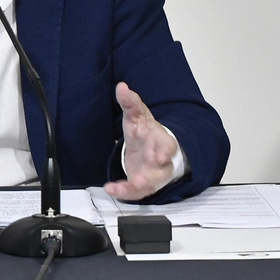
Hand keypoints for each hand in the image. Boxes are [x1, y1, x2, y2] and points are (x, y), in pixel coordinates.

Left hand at [104, 82, 179, 200]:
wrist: (152, 148)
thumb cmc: (146, 131)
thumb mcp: (137, 115)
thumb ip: (130, 102)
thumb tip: (122, 87)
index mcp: (162, 141)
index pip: (168, 146)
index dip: (164, 152)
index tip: (159, 157)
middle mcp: (161, 161)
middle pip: (160, 170)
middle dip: (151, 175)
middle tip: (140, 180)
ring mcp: (153, 174)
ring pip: (150, 184)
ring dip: (137, 187)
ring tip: (120, 189)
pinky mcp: (143, 184)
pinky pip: (136, 191)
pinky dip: (125, 192)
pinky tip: (111, 189)